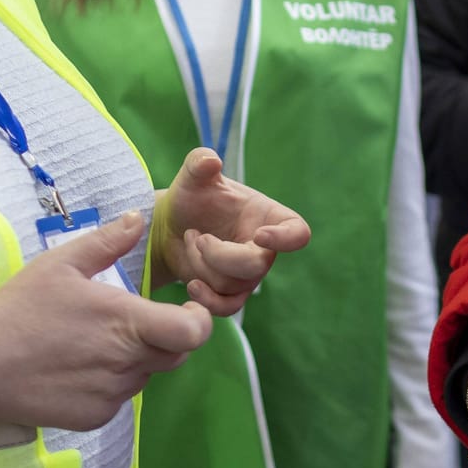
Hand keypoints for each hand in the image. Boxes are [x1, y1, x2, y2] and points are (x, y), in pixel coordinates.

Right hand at [0, 210, 213, 431]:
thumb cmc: (20, 309)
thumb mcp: (61, 263)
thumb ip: (107, 241)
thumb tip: (138, 218)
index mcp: (127, 322)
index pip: (194, 333)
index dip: (198, 320)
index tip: (183, 309)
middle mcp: (127, 363)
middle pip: (176, 354)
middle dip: (166, 336)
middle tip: (131, 320)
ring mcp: (112, 395)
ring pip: (146, 375)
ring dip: (136, 358)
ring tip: (94, 341)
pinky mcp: (96, 417)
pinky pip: (120, 397)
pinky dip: (111, 381)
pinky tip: (78, 366)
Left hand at [151, 148, 311, 315]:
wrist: (171, 226)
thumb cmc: (192, 197)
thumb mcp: (193, 176)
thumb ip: (200, 162)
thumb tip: (210, 160)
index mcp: (268, 216)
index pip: (297, 233)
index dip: (285, 239)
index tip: (259, 235)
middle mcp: (264, 248)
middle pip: (257, 266)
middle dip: (219, 255)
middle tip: (196, 235)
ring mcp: (248, 274)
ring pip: (233, 284)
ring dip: (201, 264)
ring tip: (189, 240)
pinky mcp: (230, 292)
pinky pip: (228, 307)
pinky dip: (208, 300)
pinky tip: (191, 285)